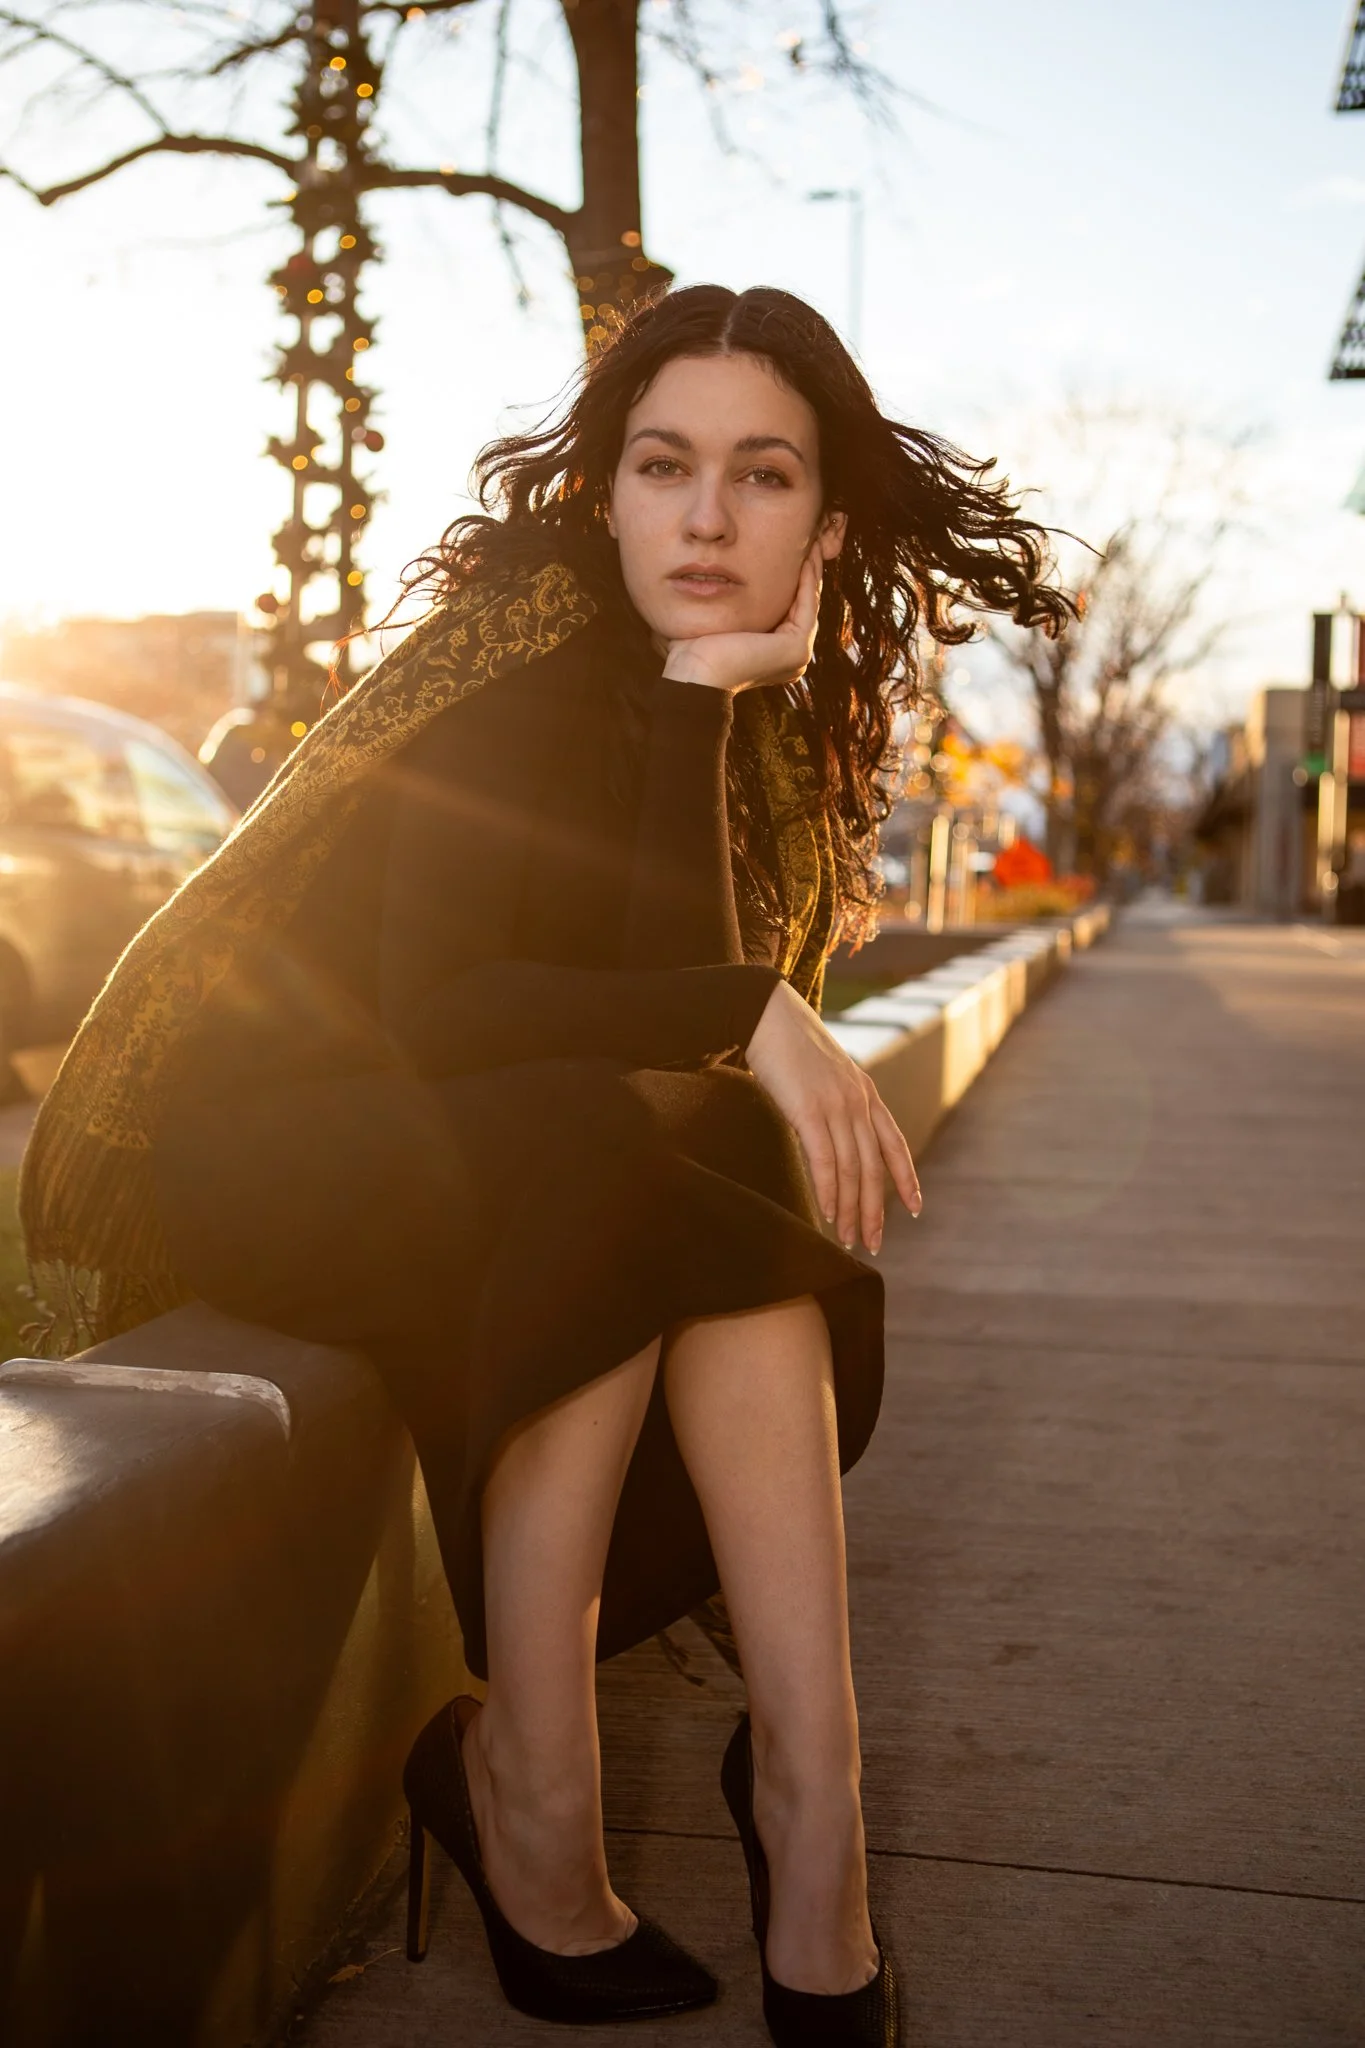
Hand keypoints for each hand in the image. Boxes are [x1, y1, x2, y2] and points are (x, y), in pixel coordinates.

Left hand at [662, 542, 823, 693]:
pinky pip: (807, 605)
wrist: (693, 673)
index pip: (787, 609)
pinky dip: (809, 579)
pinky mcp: (796, 648)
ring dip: (811, 570)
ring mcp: (797, 655)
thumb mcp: (715, 618)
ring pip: (808, 602)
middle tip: (807, 538)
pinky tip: (805, 555)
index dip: (790, 578)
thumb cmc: (693, 649)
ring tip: (810, 541)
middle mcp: (790, 658)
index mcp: (774, 654)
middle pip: (801, 605)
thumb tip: (711, 575)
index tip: (788, 547)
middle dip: (805, 571)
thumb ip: (725, 602)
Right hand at [744, 980, 921, 1253]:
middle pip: (875, 1167)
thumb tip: (831, 1134)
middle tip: (874, 1242)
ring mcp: (836, 1107)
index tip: (916, 1208)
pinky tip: (827, 1213)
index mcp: (866, 1093)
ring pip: (853, 1171)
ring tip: (848, 1238)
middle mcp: (858, 1102)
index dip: (906, 1178)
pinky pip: (826, 1162)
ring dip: (851, 1210)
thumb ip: (835, 1104)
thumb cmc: (789, 1045)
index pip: (894, 1144)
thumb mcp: (824, 1075)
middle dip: (876, 1209)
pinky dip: (829, 1192)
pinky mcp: (809, 1111)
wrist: (766, 1015)